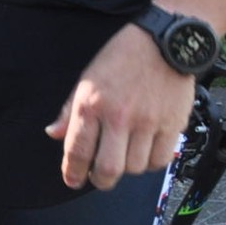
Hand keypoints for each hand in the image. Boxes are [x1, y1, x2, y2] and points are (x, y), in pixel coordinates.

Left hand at [46, 23, 194, 190]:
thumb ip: (69, 111)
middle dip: (100, 180)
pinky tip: (145, 151)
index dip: (72, 172)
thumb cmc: (121, 58)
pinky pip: (159, 160)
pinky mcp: (172, 125)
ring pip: (134, 168)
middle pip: (108, 168)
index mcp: (91, 104)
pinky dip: (150, 162)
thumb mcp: (86, 79)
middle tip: (99, 178)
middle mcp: (118, 116)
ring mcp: (147, 122)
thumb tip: (54, 134)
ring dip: (127, 169)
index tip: (72, 181)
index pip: (77, 150)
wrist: (163, 43)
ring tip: (124, 156)